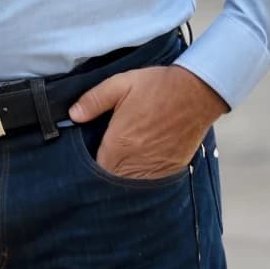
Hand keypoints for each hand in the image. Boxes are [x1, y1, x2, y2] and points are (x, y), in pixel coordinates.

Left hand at [68, 64, 228, 179]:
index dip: (92, 165)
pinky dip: (145, 178)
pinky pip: (152, 183)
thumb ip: (94, 100)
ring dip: (126, 178)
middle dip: (108, 172)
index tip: (93, 156)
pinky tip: (143, 164)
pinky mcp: (171, 169)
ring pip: (132, 185)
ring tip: (124, 163)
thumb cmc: (157, 86)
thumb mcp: (120, 84)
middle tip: (108, 158)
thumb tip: (73, 114)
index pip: (97, 169)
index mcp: (119, 143)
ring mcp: (155, 168)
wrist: (196, 92)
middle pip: (114, 180)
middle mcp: (135, 161)